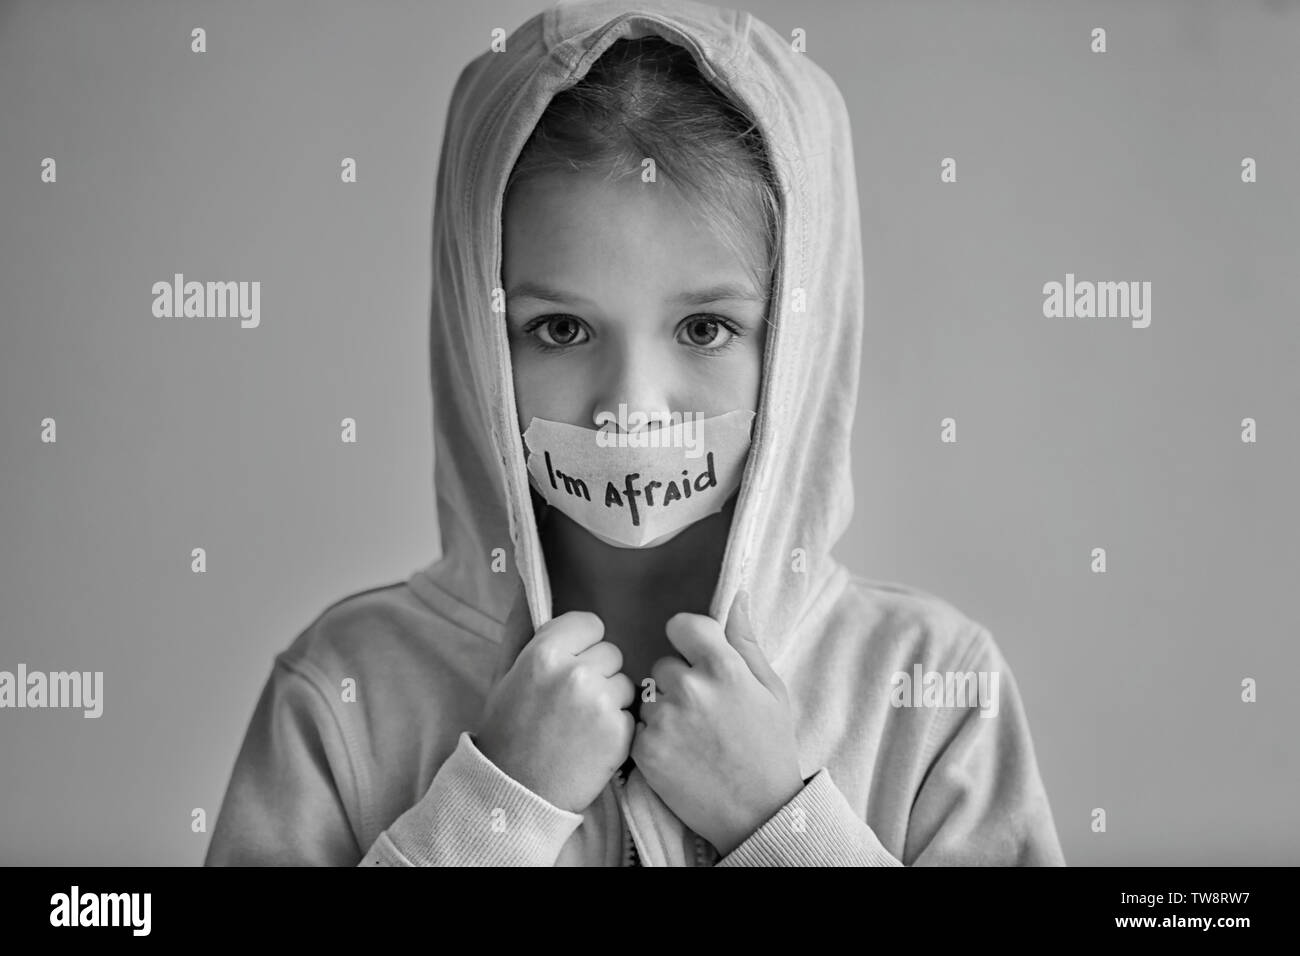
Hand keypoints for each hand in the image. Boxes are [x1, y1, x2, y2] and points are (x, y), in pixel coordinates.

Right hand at [476, 609, 635, 813]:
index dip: (583, 643)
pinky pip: (631, 713)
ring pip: (624, 681)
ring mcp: (599, 703)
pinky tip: (592, 742)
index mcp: (543, 653)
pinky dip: (617, 727)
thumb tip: (526, 585)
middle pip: (611, 652)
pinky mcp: (619, 732)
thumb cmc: (507, 730)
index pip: (589, 622)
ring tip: (582, 723)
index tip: (571, 662)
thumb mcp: (505, 675)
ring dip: (610, 699)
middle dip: (598, 672)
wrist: (514, 791)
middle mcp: (574, 672)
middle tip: (573, 700)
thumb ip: (522, 629)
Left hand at [631, 590, 804, 856]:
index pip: (681, 625)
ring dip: (664, 711)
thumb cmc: (769, 748)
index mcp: (724, 667)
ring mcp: (666, 719)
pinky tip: (679, 755)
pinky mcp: (645, 749)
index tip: (696, 657)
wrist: (758, 812)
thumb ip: (746, 641)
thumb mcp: (771, 690)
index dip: (687, 640)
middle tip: (702, 713)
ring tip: (692, 738)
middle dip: (678, 682)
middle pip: (663, 664)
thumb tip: (737, 595)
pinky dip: (654, 739)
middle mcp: (691, 688)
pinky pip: (639, 727)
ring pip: (650, 697)